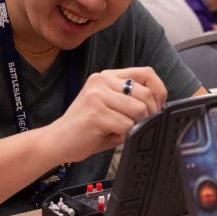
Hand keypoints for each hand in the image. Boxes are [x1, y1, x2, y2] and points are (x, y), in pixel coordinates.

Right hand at [48, 67, 166, 161]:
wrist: (57, 141)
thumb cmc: (87, 128)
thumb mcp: (112, 107)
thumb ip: (132, 101)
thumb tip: (159, 107)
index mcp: (108, 76)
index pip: (146, 73)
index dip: (159, 91)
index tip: (158, 107)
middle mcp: (102, 80)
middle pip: (146, 94)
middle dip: (149, 114)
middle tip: (138, 126)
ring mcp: (98, 95)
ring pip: (139, 110)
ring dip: (135, 126)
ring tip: (118, 130)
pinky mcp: (96, 112)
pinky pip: (126, 125)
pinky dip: (123, 135)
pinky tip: (108, 135)